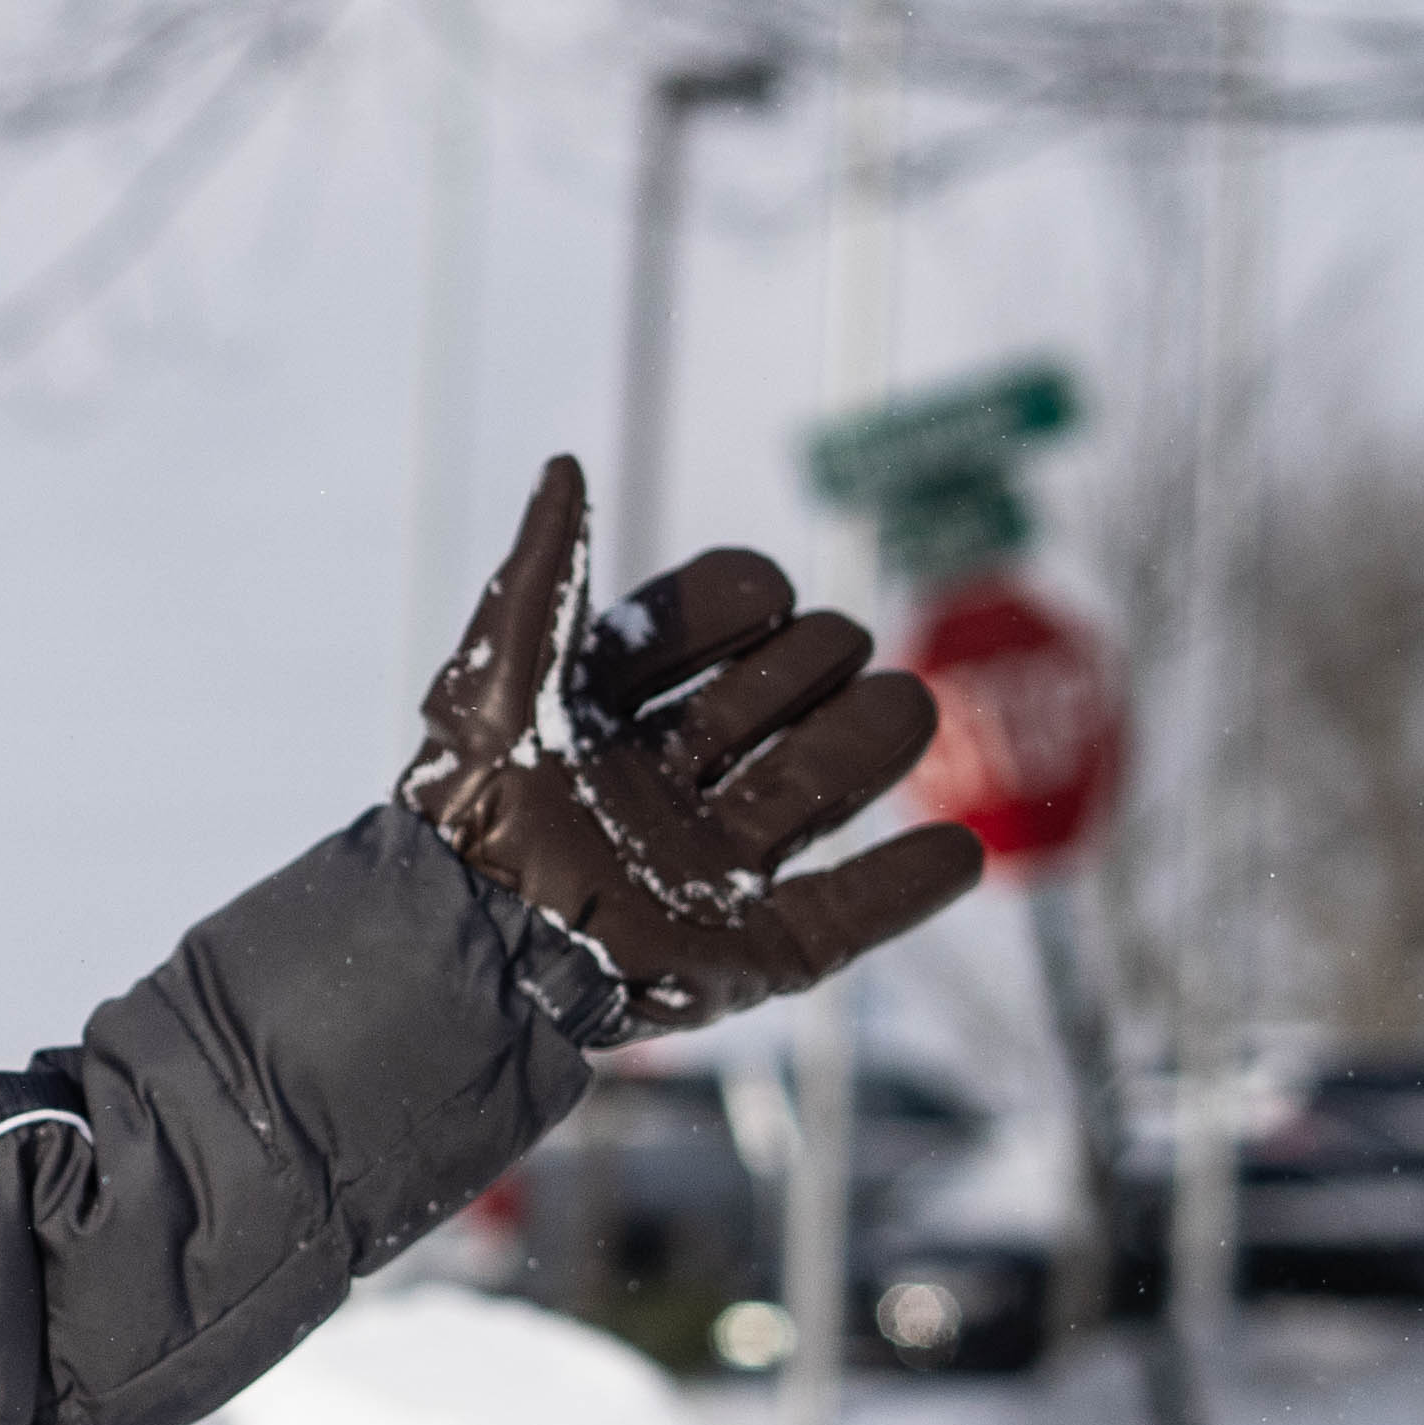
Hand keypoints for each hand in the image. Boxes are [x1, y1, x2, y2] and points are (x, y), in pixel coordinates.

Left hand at [401, 455, 985, 1036]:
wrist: (466, 956)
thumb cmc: (465, 823)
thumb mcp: (490, 689)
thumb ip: (538, 583)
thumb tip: (565, 468)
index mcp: (605, 724)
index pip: (703, 634)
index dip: (739, 601)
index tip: (762, 599)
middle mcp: (662, 793)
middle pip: (776, 703)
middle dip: (815, 665)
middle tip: (832, 653)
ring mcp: (705, 875)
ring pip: (818, 790)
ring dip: (873, 740)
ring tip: (904, 710)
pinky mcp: (741, 957)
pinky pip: (842, 922)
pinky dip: (905, 888)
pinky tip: (959, 852)